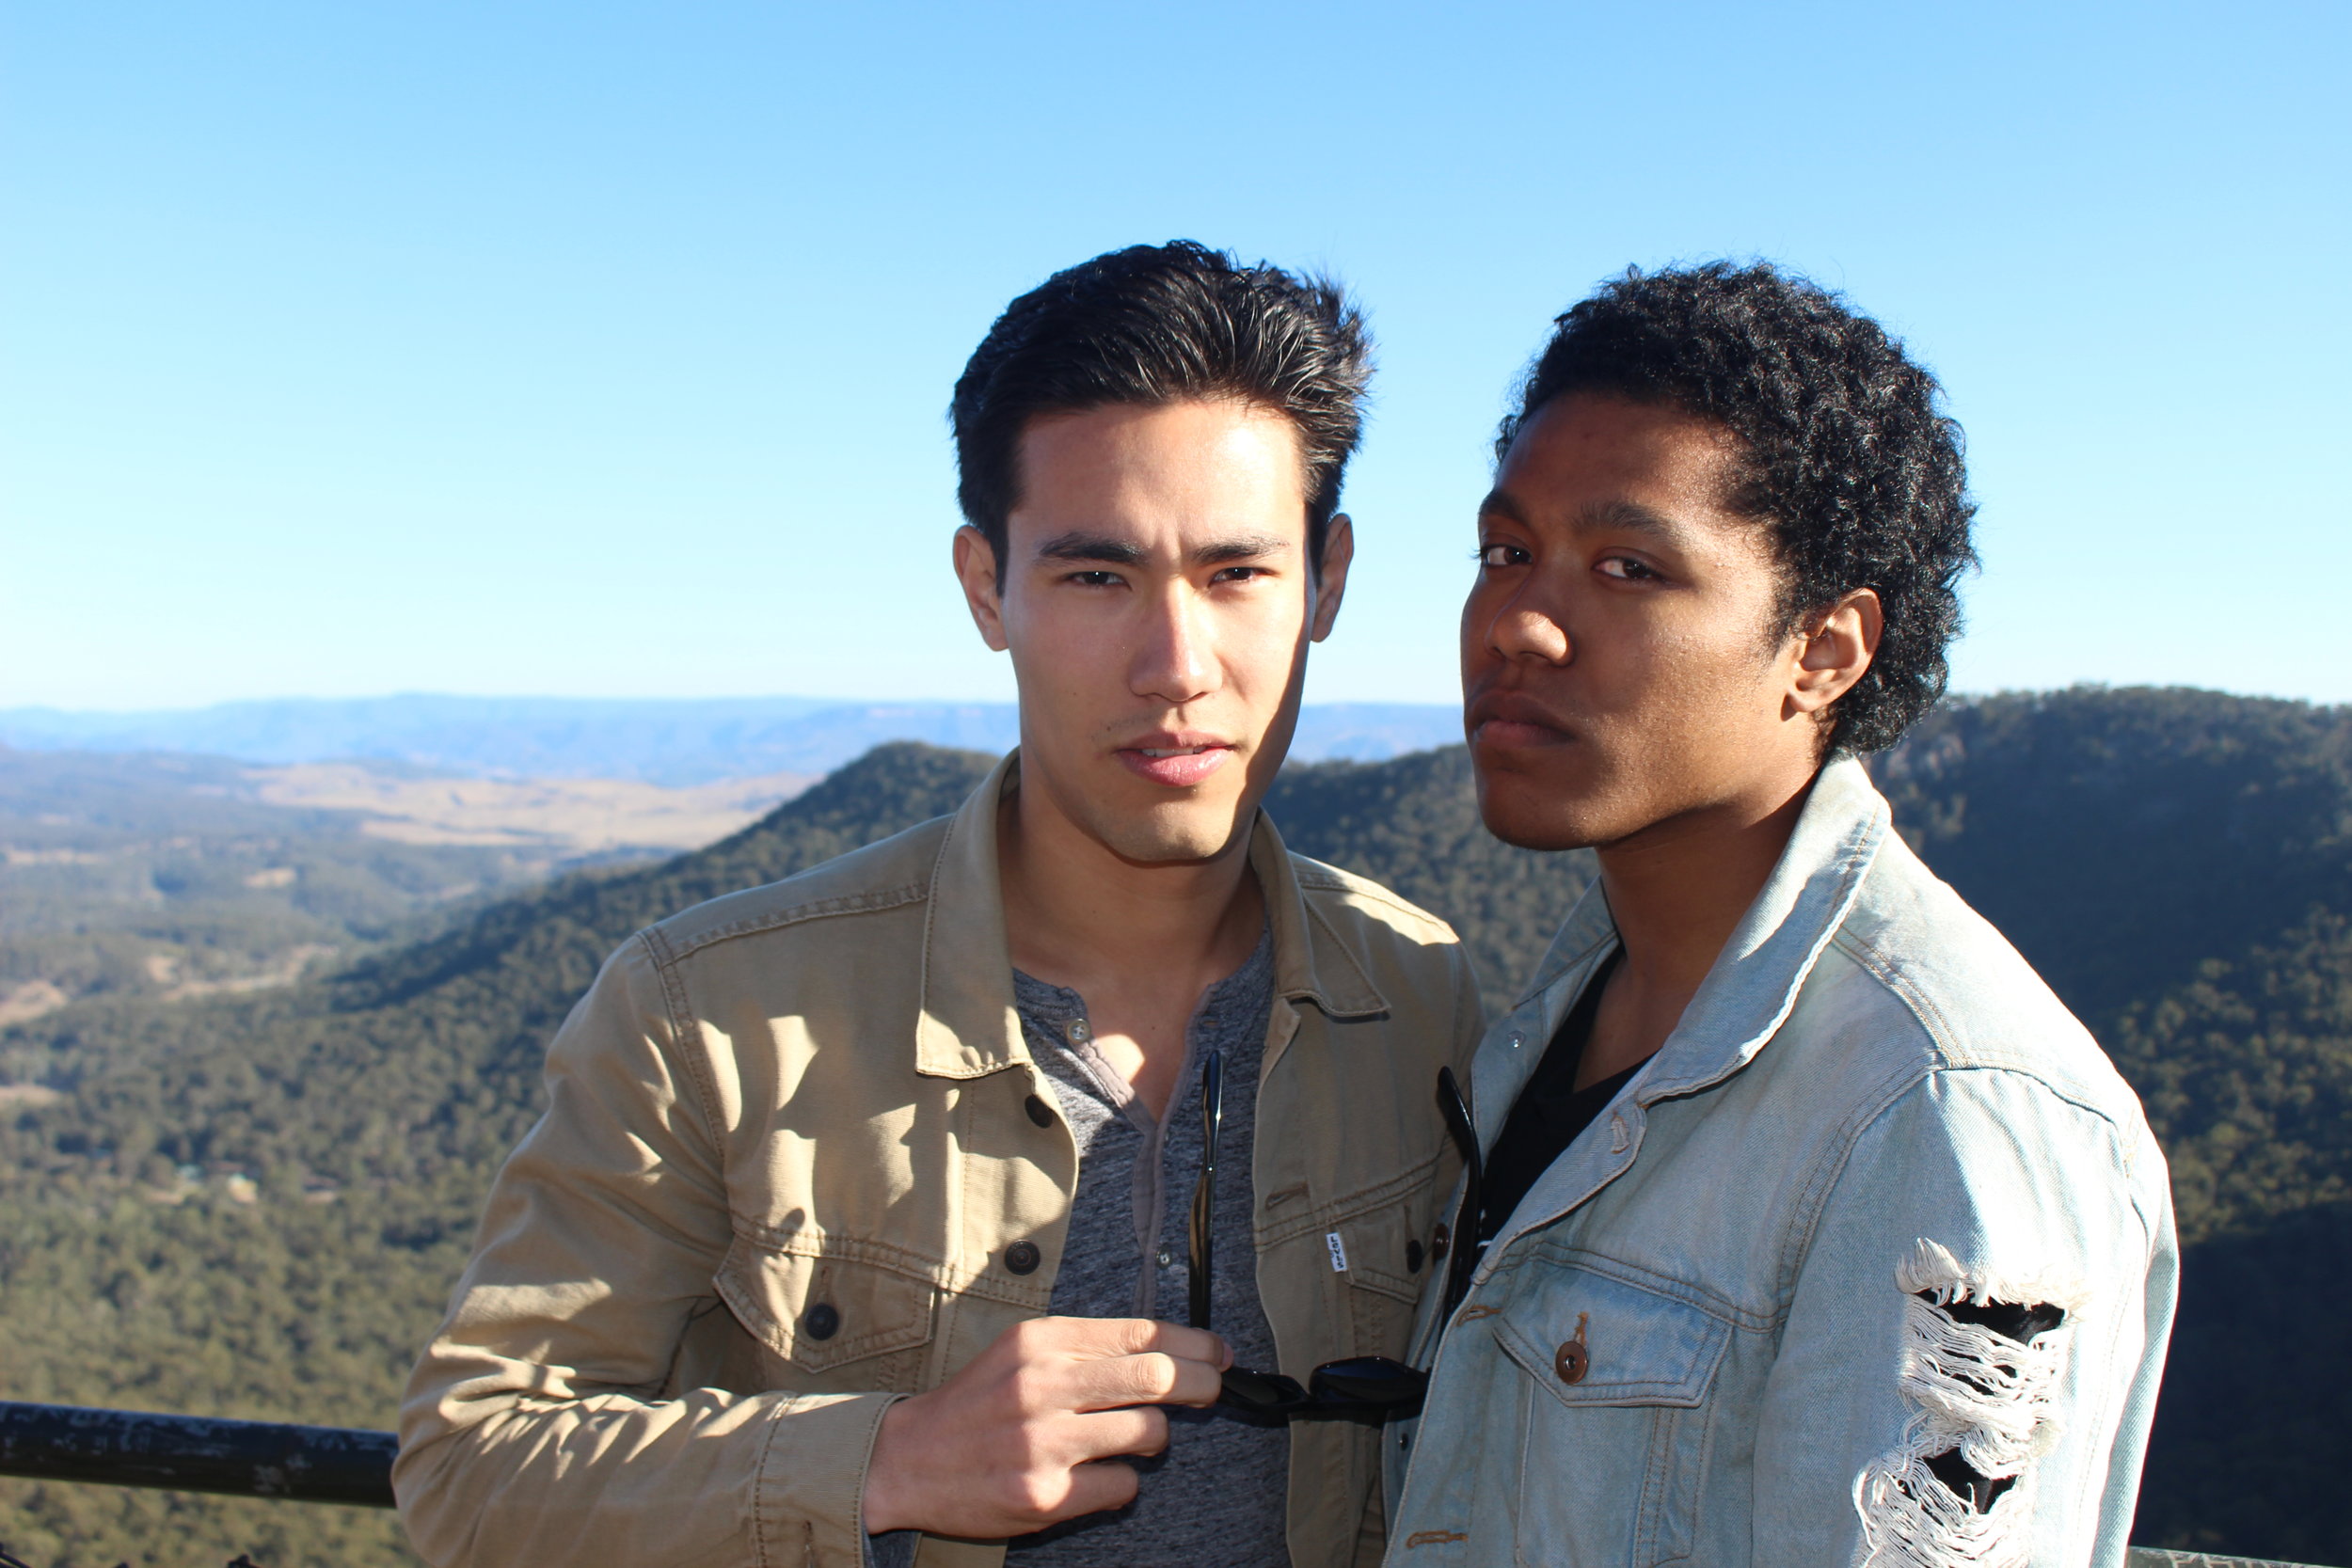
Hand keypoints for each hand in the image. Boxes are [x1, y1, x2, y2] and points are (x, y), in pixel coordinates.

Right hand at [860, 1315, 1228, 1537]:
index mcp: (1042, 1342)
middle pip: (1156, 1376)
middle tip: (1214, 1390)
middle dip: (1201, 1383)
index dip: (1193, 1343)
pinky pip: (1123, 1486)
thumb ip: (1086, 1348)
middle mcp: (1043, 1385)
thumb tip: (1169, 1349)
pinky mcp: (1045, 1494)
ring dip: (1154, 1438)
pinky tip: (1097, 1476)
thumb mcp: (1022, 1353)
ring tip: (1131, 1439)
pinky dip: (1123, 1483)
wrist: (908, 1461)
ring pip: (1149, 1433)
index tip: (1220, 1352)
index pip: (1140, 1333)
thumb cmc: (977, 1404)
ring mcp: (1045, 1442)